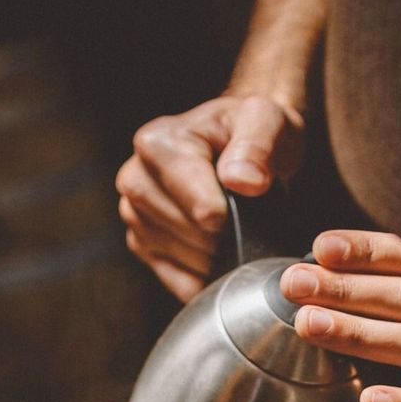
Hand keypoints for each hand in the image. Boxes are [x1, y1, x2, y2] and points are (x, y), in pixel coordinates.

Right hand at [117, 95, 303, 300]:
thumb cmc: (250, 133)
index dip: (233, 217)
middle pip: (191, 236)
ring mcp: (134, 215)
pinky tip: (220, 255)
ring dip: (217, 257)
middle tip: (246, 218)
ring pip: (183, 260)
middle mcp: (135, 179)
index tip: (250, 206)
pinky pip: (178, 280)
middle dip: (226, 236)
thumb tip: (245, 181)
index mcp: (157, 144)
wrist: (242, 149)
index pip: (200, 207)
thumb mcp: (265, 121)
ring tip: (233, 229)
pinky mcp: (143, 245)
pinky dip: (206, 277)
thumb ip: (258, 144)